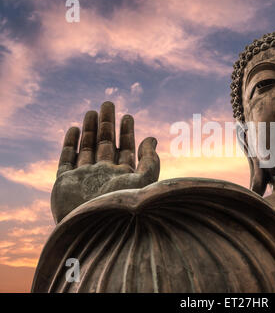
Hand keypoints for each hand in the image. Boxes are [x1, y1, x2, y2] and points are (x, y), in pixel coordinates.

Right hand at [51, 101, 159, 222]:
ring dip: (89, 129)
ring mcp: (84, 179)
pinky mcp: (64, 183)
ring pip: (87, 148)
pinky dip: (70, 143)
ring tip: (92, 110)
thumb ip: (150, 160)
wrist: (92, 227)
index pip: (126, 150)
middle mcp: (104, 176)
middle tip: (109, 103)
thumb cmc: (121, 206)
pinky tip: (75, 128)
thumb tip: (153, 138)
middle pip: (105, 144)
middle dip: (107, 124)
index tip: (128, 116)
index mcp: (123, 177)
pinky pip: (66, 159)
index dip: (128, 133)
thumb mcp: (144, 181)